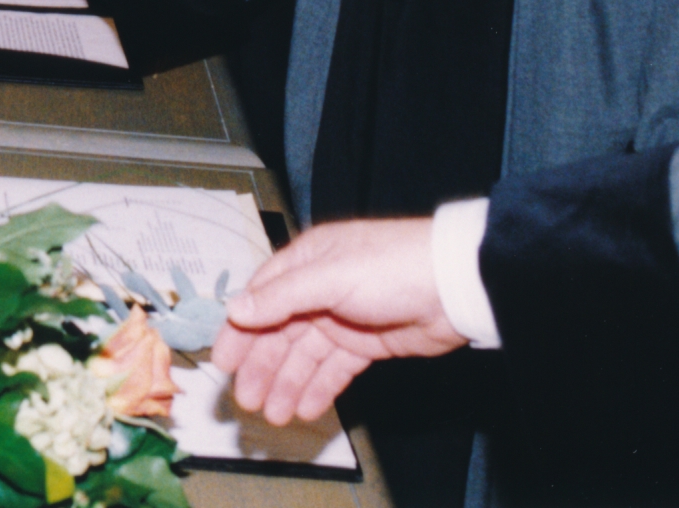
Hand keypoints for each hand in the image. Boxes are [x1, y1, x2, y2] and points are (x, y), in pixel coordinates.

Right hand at [210, 218, 460, 424]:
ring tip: (274, 416)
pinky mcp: (367, 344)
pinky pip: (334, 369)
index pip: (261, 298)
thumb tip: (235, 310)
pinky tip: (305, 409)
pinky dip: (318, 388)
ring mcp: (343, 318)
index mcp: (306, 262)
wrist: (455, 286)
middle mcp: (319, 289)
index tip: (223, 363)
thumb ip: (282, 297)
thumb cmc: (390, 268)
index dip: (240, 330)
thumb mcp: (330, 277)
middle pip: (280, 332)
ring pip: (305, 356)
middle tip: (247, 402)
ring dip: (287, 384)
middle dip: (262, 367)